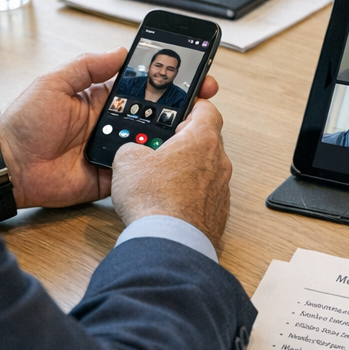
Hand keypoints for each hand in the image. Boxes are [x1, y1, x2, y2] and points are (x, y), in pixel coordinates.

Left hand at [0, 49, 218, 208]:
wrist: (8, 167)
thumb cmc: (24, 122)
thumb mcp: (54, 83)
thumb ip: (88, 66)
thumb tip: (120, 50)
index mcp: (102, 98)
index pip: (142, 85)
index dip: (166, 79)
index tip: (191, 71)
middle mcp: (112, 123)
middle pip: (155, 113)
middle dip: (182, 104)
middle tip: (205, 95)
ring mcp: (114, 149)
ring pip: (153, 141)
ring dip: (172, 133)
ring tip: (194, 122)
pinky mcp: (112, 175)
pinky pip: (139, 170)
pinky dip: (155, 165)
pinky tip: (173, 155)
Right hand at [109, 98, 231, 246]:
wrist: (170, 243)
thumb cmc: (154, 200)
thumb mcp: (127, 161)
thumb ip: (132, 147)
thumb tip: (133, 153)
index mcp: (202, 140)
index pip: (207, 110)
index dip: (193, 106)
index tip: (183, 108)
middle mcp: (219, 162)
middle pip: (206, 141)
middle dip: (184, 142)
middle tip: (162, 147)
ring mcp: (221, 189)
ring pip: (206, 169)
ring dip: (187, 170)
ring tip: (161, 179)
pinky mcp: (218, 213)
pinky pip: (204, 195)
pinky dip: (190, 195)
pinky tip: (169, 204)